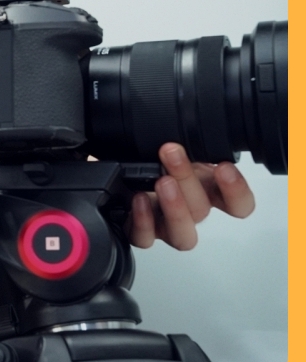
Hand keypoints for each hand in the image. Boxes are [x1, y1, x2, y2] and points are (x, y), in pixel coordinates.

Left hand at [126, 142, 255, 249]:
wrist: (123, 174)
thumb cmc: (153, 158)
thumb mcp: (177, 144)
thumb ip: (191, 142)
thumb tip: (195, 123)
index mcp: (207, 190)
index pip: (239, 204)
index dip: (237, 192)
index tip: (225, 168)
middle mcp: (190, 211)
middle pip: (201, 210)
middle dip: (187, 179)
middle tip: (171, 153)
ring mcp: (165, 225)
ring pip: (182, 235)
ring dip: (175, 208)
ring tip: (161, 181)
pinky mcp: (141, 233)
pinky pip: (145, 238)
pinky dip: (142, 221)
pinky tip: (139, 199)